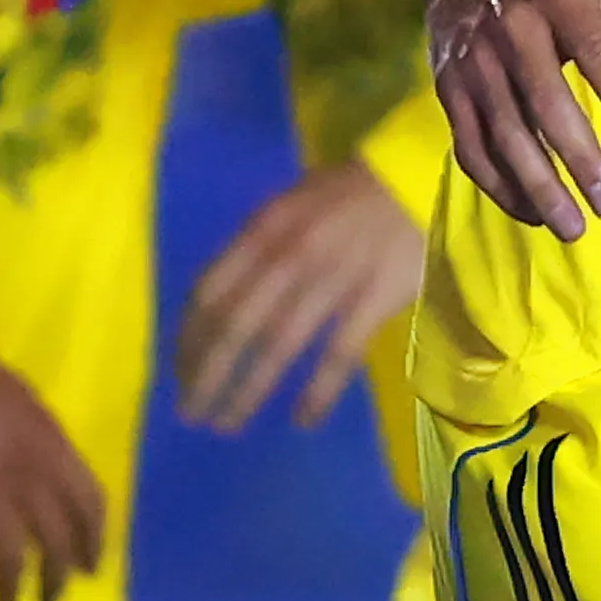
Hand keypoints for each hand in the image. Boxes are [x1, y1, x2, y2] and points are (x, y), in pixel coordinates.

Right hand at [0, 313, 107, 600]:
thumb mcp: (19, 400)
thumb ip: (37, 441)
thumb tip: (46, 477)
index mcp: (51, 441)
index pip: (91, 502)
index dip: (94, 540)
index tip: (91, 567)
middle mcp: (29, 471)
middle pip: (58, 539)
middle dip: (59, 577)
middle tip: (51, 600)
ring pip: (16, 558)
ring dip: (14, 591)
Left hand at [176, 157, 422, 431]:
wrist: (421, 177)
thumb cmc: (353, 191)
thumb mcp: (292, 203)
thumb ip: (259, 244)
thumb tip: (224, 294)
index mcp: (264, 229)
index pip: (210, 293)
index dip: (190, 338)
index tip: (179, 372)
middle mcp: (288, 256)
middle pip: (234, 327)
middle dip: (207, 375)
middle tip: (191, 413)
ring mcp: (331, 279)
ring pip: (277, 347)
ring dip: (247, 390)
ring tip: (229, 423)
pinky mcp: (372, 299)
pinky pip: (338, 355)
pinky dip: (317, 392)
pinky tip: (303, 420)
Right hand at [428, 0, 600, 239]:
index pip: (593, 48)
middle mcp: (511, 27)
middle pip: (544, 101)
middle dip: (577, 157)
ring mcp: (474, 61)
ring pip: (504, 132)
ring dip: (537, 185)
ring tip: (574, 227)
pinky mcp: (450, 88)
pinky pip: (471, 145)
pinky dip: (499, 185)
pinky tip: (534, 214)